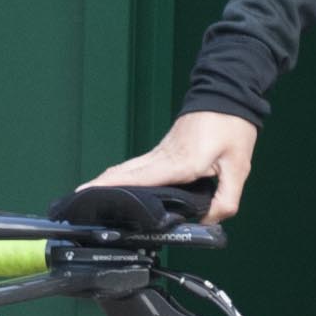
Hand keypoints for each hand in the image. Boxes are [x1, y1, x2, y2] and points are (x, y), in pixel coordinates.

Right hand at [86, 111, 259, 221]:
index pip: (140, 178)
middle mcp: (163, 157)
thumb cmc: (233, 127)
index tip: (88, 194)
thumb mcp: (239, 167)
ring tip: (86, 197)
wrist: (229, 93)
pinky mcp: (164, 150)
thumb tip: (208, 222)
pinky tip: (114, 184)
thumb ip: (226, 200)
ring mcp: (161, 152)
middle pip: (124, 173)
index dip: (113, 187)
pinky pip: (137, 166)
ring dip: (106, 181)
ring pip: (127, 169)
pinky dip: (120, 175)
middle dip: (99, 187)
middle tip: (76, 203)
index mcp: (180, 162)